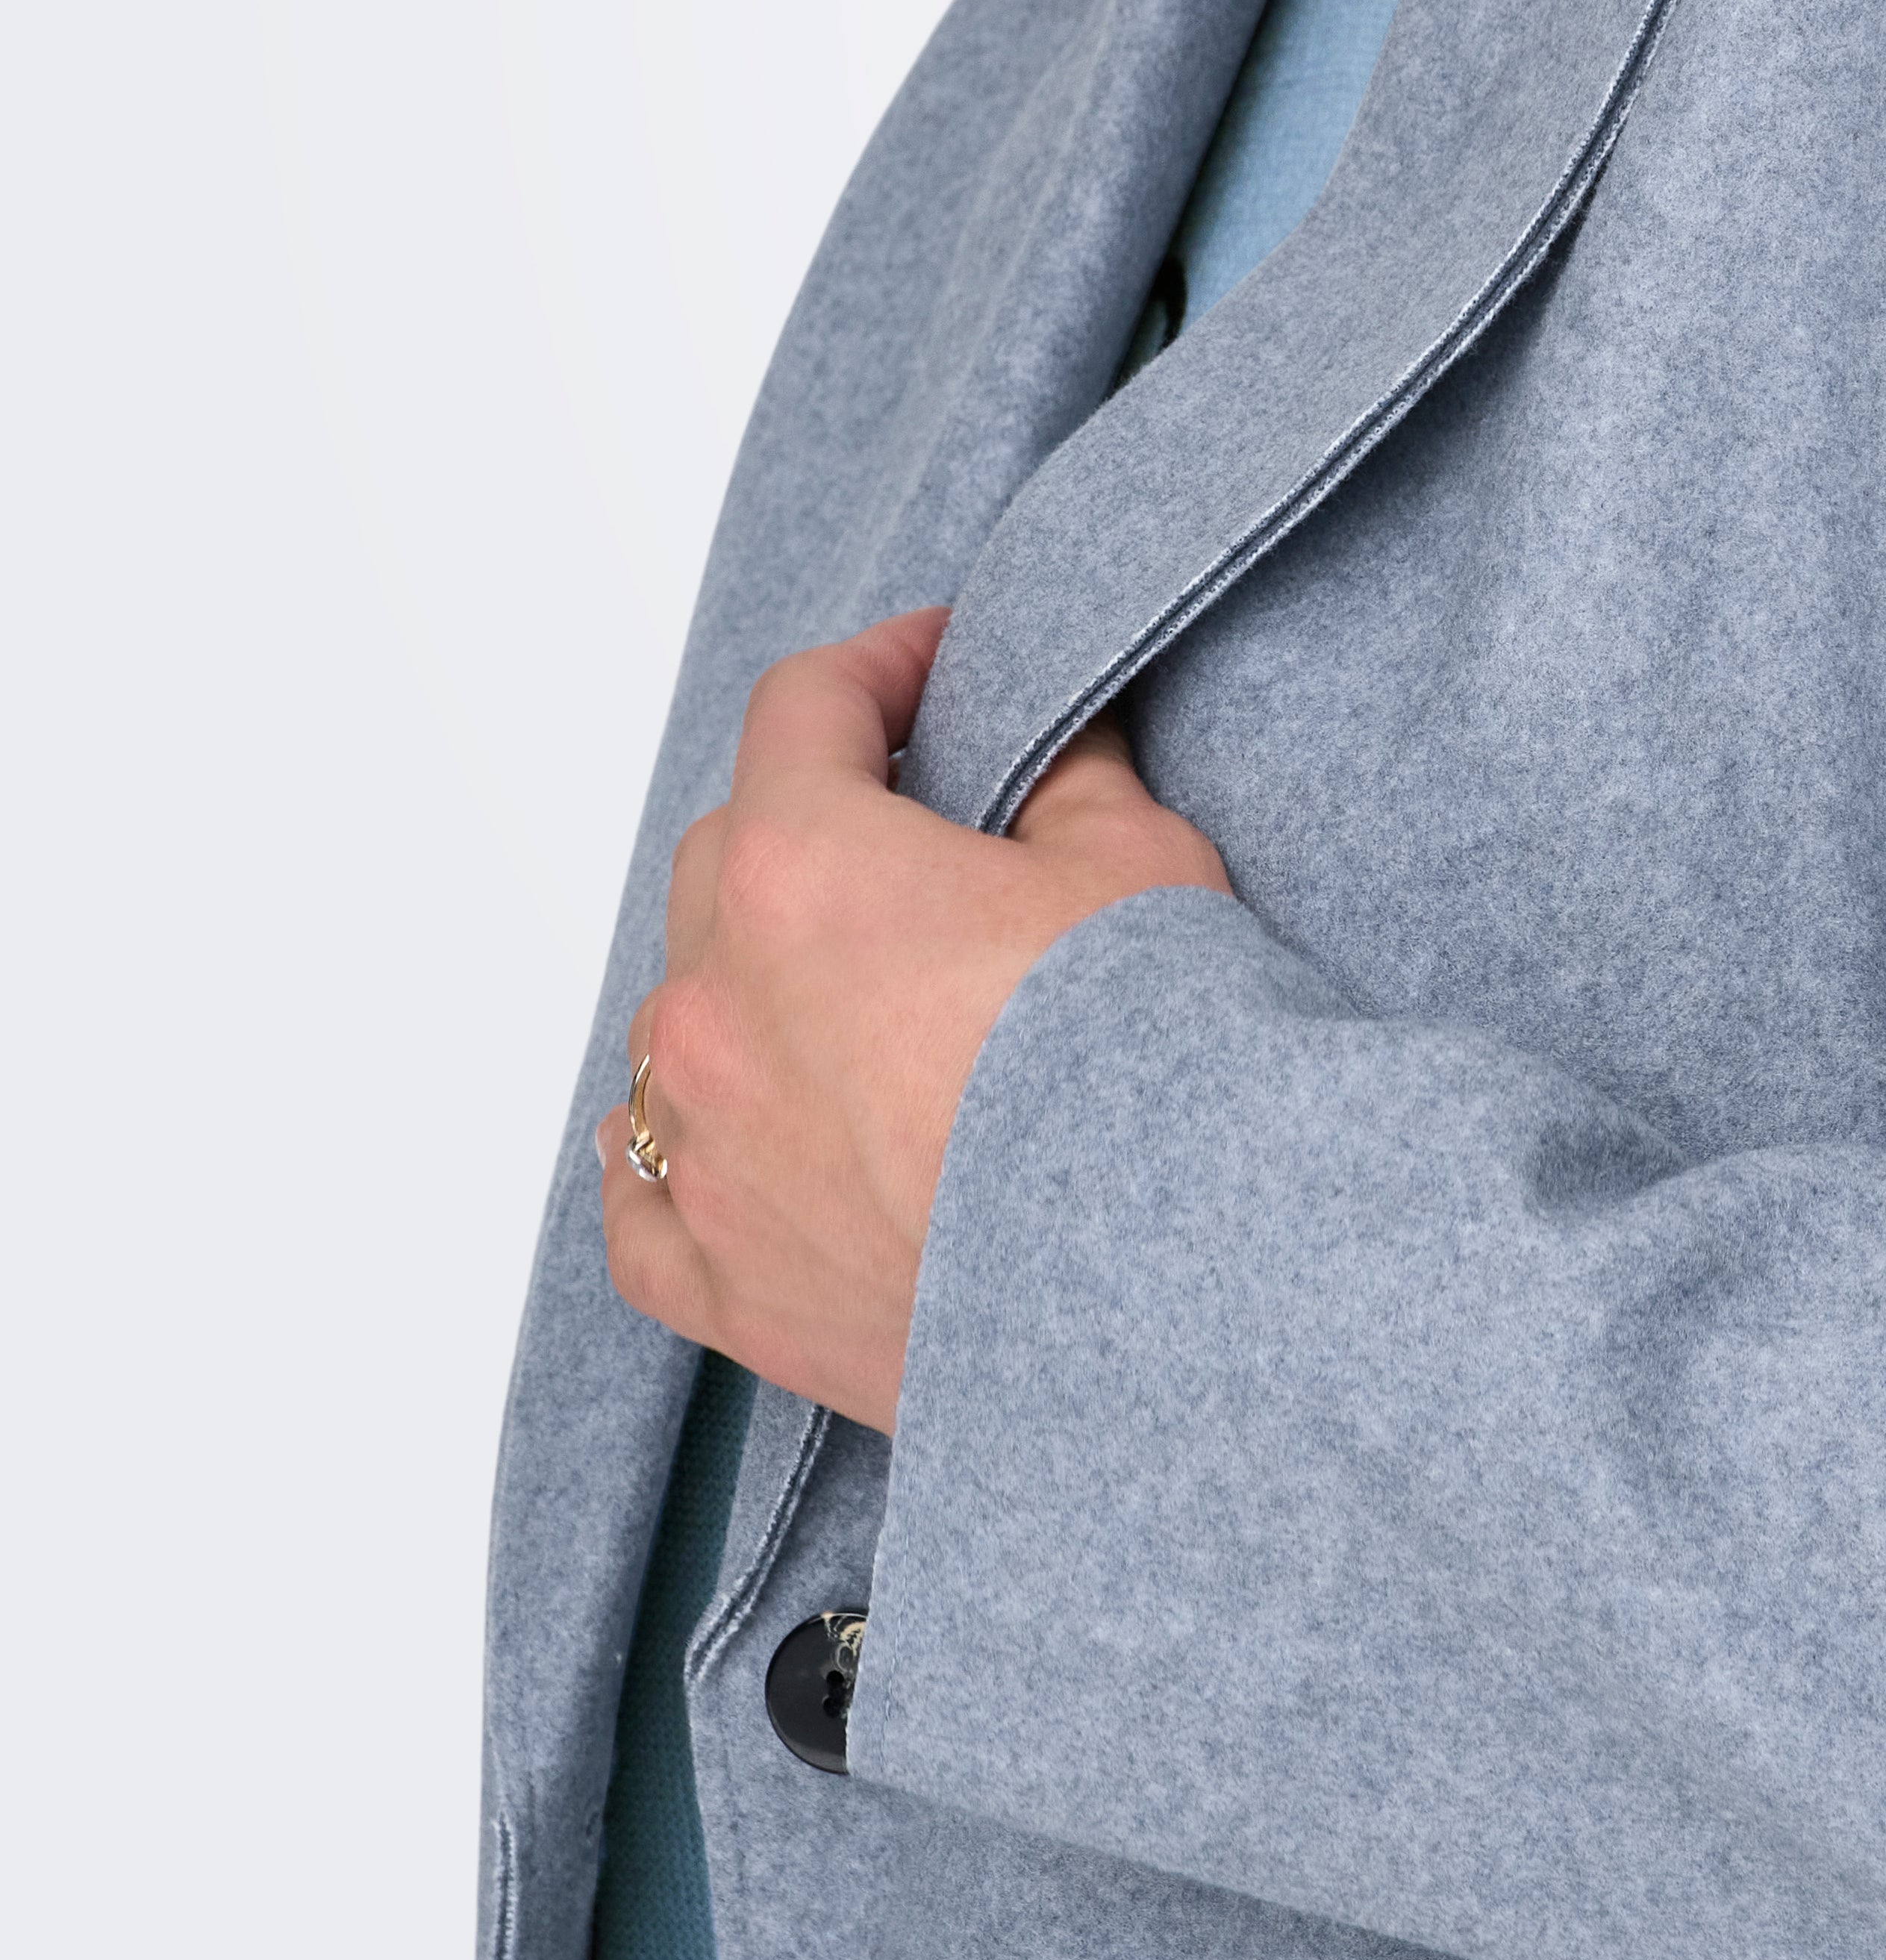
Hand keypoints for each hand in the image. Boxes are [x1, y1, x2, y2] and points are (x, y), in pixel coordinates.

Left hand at [596, 610, 1233, 1432]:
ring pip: (674, 1022)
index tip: (931, 667)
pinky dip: (673, 1158)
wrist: (1171, 1293)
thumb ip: (1072, 779)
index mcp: (803, 870)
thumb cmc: (1150, 1071)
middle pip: (727, 858)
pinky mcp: (717, 1282)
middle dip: (813, 825)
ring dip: (746, 987)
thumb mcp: (1141, 862)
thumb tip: (1049, 750)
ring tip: (844, 996)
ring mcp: (701, 1150)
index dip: (879, 667)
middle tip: (914, 833)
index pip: (803, 709)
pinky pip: (640, 1199)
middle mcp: (715, 1002)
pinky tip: (717, 1141)